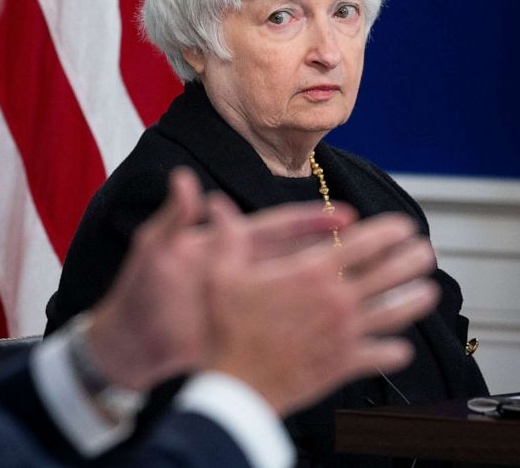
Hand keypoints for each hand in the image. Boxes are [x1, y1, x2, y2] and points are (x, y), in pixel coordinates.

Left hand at [84, 170, 374, 391]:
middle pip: (303, 258)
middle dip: (345, 250)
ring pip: (307, 294)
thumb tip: (184, 178)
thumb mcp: (156, 250)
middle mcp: (245, 271)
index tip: (350, 217)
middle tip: (389, 243)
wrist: (128, 341)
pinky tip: (362, 335)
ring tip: (391, 287)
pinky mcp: (249, 332)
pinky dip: (328, 331)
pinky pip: (296, 329)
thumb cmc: (139, 293)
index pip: (277, 228)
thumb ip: (175, 217)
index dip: (312, 222)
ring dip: (346, 290)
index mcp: (227, 246)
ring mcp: (249, 303)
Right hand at [203, 197, 438, 415]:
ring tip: (429, 291)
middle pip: (390, 274)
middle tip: (424, 251)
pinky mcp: (345, 363)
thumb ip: (227, 237)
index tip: (404, 226)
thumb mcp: (221, 275)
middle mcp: (337, 300)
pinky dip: (395, 351)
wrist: (239, 384)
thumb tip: (218, 204)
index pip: (364, 243)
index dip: (390, 230)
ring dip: (416, 300)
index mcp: (311, 273)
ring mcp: (345, 333)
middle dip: (413, 259)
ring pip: (395, 313)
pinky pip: (381, 355)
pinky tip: (401, 348)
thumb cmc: (228, 329)